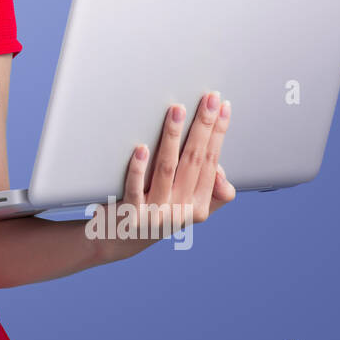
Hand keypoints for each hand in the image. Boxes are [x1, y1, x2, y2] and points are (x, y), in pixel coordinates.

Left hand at [96, 91, 236, 262]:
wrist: (117, 240)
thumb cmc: (154, 212)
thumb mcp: (186, 207)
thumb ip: (210, 191)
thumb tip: (220, 172)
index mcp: (198, 206)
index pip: (211, 162)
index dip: (218, 134)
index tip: (222, 107)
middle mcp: (180, 211)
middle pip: (194, 161)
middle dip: (203, 126)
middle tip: (208, 98)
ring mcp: (155, 213)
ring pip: (166, 169)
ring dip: (172, 137)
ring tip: (176, 111)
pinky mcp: (131, 214)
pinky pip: (135, 188)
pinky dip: (138, 169)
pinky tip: (140, 148)